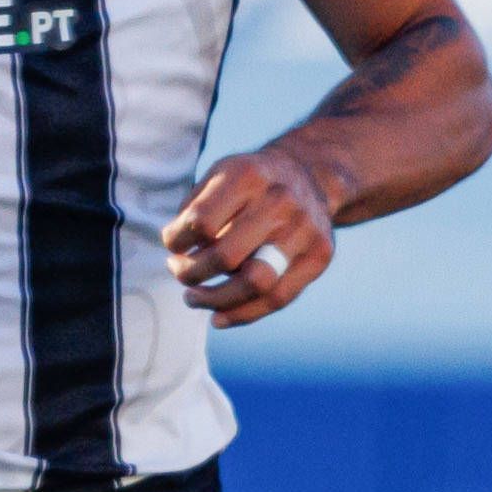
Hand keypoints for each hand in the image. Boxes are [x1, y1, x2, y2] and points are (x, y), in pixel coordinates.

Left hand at [164, 146, 335, 326]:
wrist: (310, 175)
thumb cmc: (252, 183)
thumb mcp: (220, 174)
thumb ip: (196, 209)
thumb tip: (178, 256)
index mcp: (248, 176)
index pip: (201, 223)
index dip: (177, 241)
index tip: (172, 244)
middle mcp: (280, 201)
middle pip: (226, 256)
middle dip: (192, 273)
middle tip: (179, 273)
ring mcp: (304, 230)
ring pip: (254, 284)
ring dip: (215, 300)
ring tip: (194, 299)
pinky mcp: (319, 256)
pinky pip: (278, 298)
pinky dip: (242, 314)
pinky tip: (218, 317)